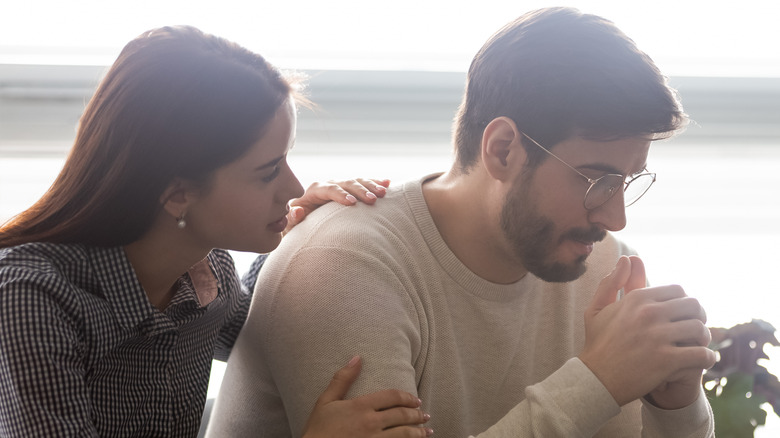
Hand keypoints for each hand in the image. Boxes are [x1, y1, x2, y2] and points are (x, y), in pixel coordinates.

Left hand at [285, 178, 389, 232]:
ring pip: (357, 181)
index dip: (340, 195)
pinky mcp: (350, 190)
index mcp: (315, 191)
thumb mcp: (292, 224)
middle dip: (360, 190)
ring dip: (371, 186)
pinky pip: (364, 183)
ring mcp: (341, 186)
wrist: (305, 220)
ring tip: (383, 193)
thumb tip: (297, 210)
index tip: (352, 203)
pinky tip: (387, 184)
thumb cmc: (299, 225)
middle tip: (372, 199)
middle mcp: (329, 185)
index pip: (328, 189)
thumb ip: (293, 218)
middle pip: (346, 183)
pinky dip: (375, 183)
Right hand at [302, 356, 432, 437]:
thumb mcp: (325, 401)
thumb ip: (342, 379)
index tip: (416, 400)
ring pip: (405, 435)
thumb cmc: (317, 429)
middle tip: (425, 415)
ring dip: (419, 432)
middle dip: (417, 415)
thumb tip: (357, 358)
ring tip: (427, 431)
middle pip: (402, 416)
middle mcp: (371, 423)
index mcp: (361, 407)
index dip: (407, 398)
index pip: (392, 397)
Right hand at [578, 256, 716, 407]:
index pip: (678, 290)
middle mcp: (649, 314)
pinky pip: (702, 354)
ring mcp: (658, 337)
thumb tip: (627, 259)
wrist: (595, 379)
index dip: (684, 302)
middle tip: (695, 329)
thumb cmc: (598, 344)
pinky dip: (708, 358)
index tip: (682, 315)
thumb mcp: (597, 309)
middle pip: (694, 305)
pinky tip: (704, 361)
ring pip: (700, 329)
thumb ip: (611, 282)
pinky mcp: (667, 361)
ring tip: (699, 345)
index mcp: (636, 299)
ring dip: (704, 338)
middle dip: (698, 317)